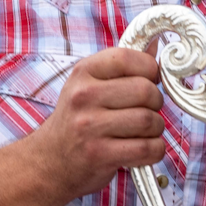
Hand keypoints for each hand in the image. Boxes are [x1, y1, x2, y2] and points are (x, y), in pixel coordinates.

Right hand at [27, 46, 163, 200]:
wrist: (49, 160)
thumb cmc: (78, 118)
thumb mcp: (90, 84)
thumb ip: (123, 66)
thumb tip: (156, 45)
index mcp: (83, 72)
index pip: (127, 58)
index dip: (149, 69)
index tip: (149, 81)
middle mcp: (83, 96)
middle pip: (145, 91)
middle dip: (156, 102)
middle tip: (147, 110)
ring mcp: (90, 126)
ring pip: (149, 120)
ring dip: (156, 128)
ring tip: (143, 131)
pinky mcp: (99, 154)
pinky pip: (147, 148)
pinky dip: (155, 150)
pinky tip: (143, 149)